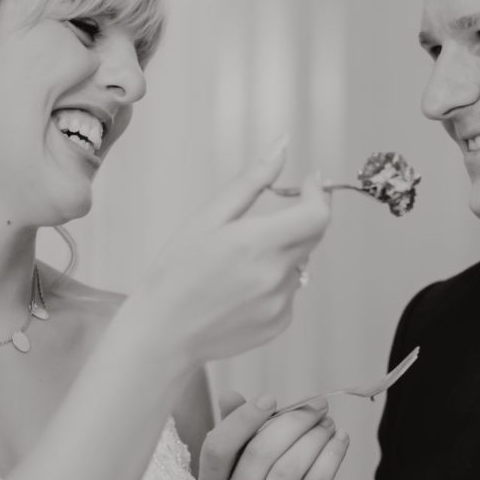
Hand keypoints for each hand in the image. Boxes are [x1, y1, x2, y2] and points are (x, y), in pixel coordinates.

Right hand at [127, 142, 330, 368]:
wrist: (160, 334)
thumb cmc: (175, 273)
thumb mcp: (206, 219)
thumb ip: (250, 182)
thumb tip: (282, 145)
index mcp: (255, 243)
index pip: (317, 215)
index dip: (319, 195)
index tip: (310, 183)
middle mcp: (274, 275)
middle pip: (313, 236)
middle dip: (299, 220)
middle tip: (259, 225)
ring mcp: (280, 303)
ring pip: (299, 264)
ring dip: (281, 255)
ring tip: (236, 268)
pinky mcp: (278, 323)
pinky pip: (289, 293)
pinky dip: (273, 284)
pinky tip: (238, 292)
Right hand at [200, 391, 348, 479]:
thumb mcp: (245, 459)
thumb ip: (236, 427)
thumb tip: (229, 396)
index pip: (218, 447)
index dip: (243, 419)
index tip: (271, 399)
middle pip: (260, 453)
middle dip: (294, 422)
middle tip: (318, 406)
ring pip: (290, 467)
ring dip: (315, 437)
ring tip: (328, 423)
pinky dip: (332, 454)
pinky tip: (340, 440)